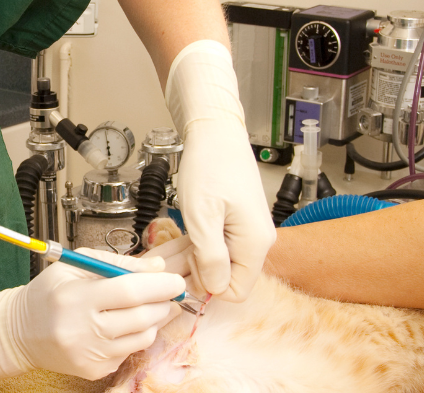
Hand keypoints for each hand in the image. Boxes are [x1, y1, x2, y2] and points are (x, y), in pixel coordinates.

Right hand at [12, 248, 183, 378]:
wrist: (20, 333)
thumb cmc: (49, 294)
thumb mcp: (76, 265)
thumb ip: (117, 263)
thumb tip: (158, 268)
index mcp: (75, 298)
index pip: (128, 291)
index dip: (159, 285)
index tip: (176, 280)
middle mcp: (82, 330)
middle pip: (141, 317)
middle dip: (163, 302)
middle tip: (169, 292)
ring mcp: (90, 354)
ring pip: (142, 337)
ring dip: (154, 319)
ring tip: (147, 306)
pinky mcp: (94, 370)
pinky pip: (130, 351)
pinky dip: (135, 336)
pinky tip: (122, 325)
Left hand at [175, 119, 272, 300]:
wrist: (215, 132)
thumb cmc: (209, 165)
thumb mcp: (202, 217)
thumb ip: (210, 258)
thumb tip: (215, 290)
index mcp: (255, 244)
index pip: (235, 292)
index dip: (206, 285)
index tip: (185, 266)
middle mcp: (257, 241)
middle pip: (225, 277)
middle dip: (194, 272)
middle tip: (166, 258)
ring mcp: (247, 232)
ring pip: (217, 262)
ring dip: (191, 258)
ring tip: (167, 247)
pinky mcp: (236, 223)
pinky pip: (216, 246)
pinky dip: (195, 244)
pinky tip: (178, 236)